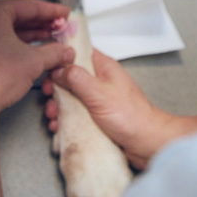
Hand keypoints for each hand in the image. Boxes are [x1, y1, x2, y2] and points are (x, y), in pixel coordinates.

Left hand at [0, 0, 74, 116]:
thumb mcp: (34, 62)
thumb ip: (54, 52)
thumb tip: (63, 52)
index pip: (29, 6)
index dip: (52, 11)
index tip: (63, 13)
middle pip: (17, 16)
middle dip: (42, 23)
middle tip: (59, 27)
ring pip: (7, 30)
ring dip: (30, 35)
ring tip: (49, 40)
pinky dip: (15, 45)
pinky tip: (30, 53)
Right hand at [45, 49, 196, 168]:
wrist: (147, 144)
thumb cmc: (132, 117)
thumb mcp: (99, 94)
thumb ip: (77, 78)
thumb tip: (59, 69)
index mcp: (104, 68)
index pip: (79, 52)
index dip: (62, 58)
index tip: (49, 66)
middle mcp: (101, 80)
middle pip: (70, 75)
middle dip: (56, 87)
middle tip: (49, 95)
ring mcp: (98, 98)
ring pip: (71, 95)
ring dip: (59, 105)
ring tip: (54, 114)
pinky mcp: (97, 115)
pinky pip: (76, 112)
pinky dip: (65, 117)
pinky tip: (60, 125)